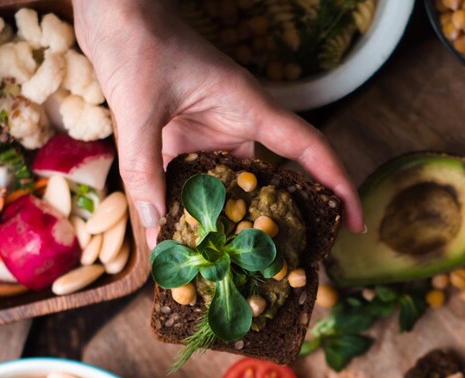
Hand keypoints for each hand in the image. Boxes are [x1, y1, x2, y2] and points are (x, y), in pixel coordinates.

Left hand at [71, 0, 362, 248]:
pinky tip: (178, 237)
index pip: (308, 150)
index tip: (353, 222)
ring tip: (229, 265)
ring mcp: (208, 129)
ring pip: (229, 185)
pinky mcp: (181, 134)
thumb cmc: (136, 42)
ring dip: (227, 220)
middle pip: (271, 177)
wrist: (111, 12)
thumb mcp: (139, 108)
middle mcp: (235, 122)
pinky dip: (190, 206)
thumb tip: (157, 227)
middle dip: (278, 219)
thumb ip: (145, 167)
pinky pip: (193, 179)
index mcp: (248, 106)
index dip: (336, 185)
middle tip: (285, 264)